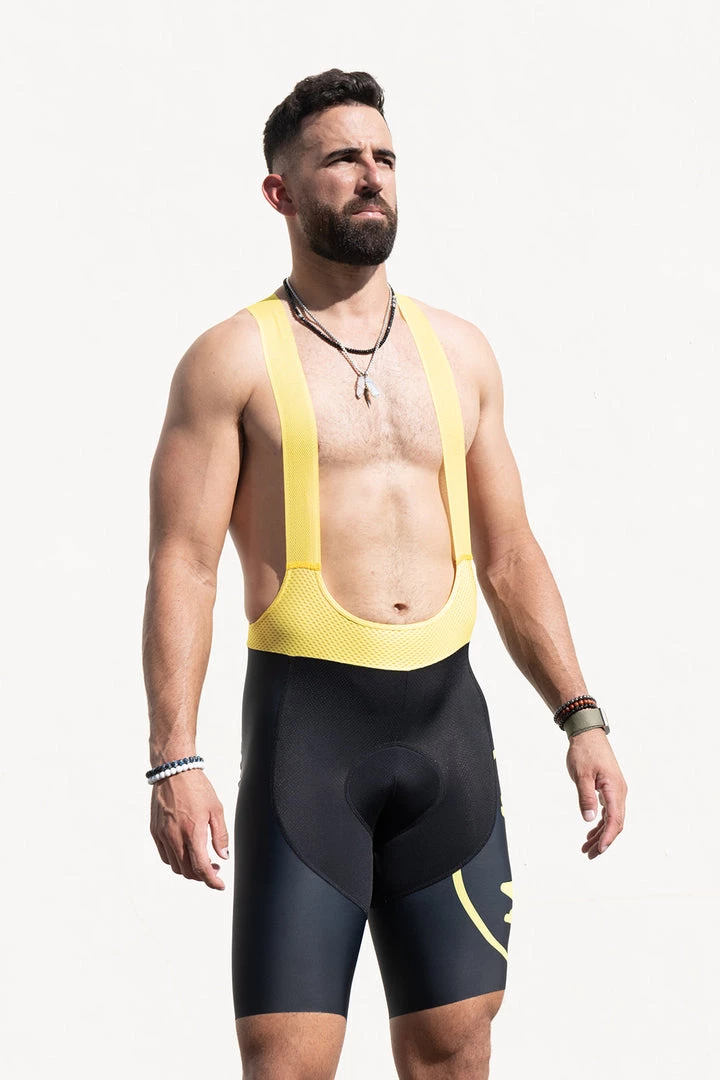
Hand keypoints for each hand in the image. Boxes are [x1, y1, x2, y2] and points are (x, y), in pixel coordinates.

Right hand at [150, 769, 229, 889]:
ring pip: (175, 866)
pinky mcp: (155, 831)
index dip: (212, 881)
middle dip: (202, 875)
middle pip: (187, 871)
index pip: (201, 867)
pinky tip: (186, 852)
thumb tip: (223, 856)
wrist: (174, 771)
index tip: (220, 885)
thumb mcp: (216, 809)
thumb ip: (220, 835)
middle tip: (215, 868)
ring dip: (189, 870)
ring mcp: (162, 835)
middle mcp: (175, 837)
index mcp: (193, 832)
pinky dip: (176, 860)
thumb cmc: (197, 788)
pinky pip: (165, 855)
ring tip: (201, 860)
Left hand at [566, 729, 626, 858]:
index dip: (607, 837)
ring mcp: (615, 791)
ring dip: (600, 834)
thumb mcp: (581, 774)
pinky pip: (608, 811)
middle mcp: (619, 792)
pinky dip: (600, 823)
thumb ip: (586, 797)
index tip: (599, 850)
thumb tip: (588, 819)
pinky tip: (590, 831)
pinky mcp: (609, 789)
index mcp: (615, 789)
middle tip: (589, 854)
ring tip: (587, 847)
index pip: (615, 819)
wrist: (588, 734)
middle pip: (615, 823)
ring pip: (612, 819)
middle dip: (604, 840)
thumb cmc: (584, 751)